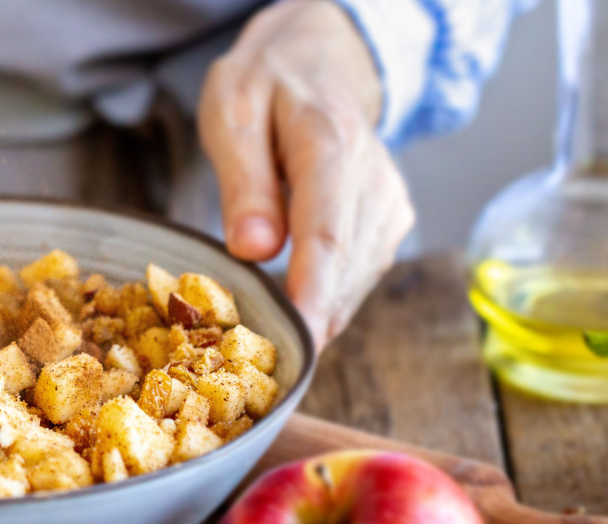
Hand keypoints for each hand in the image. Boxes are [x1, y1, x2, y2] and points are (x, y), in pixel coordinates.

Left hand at [198, 0, 414, 349]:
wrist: (318, 64)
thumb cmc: (265, 86)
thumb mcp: (232, 112)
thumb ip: (243, 181)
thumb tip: (254, 251)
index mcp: (330, 145)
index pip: (327, 233)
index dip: (314, 295)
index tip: (300, 343)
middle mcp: (373, 179)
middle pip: (345, 268)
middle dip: (307, 320)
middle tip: (258, 363)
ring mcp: (388, 204)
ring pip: (356, 282)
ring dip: (315, 314)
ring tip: (265, 340)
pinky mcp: (388, 224)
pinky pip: (358, 278)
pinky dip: (326, 300)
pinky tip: (292, 311)